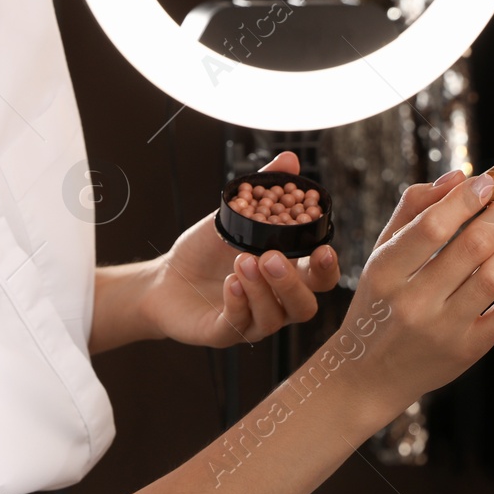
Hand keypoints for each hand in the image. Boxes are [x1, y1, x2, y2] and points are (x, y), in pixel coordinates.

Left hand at [140, 151, 340, 348]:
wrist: (166, 277)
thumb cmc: (207, 250)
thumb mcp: (234, 215)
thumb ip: (265, 190)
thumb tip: (290, 160)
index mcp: (287, 275)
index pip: (320, 278)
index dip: (327, 268)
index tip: (323, 248)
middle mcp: (276, 303)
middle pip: (305, 305)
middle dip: (292, 282)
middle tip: (271, 256)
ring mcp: (252, 321)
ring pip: (274, 318)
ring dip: (261, 288)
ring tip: (241, 261)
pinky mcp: (224, 333)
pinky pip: (239, 325)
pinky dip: (238, 302)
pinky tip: (230, 283)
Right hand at [331, 169, 493, 417]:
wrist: (369, 373)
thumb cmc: (379, 301)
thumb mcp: (381, 252)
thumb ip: (414, 207)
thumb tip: (458, 176)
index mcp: (385, 272)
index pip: (432, 226)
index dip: (466, 198)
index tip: (486, 182)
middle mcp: (413, 303)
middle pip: (471, 247)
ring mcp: (443, 331)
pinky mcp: (467, 352)